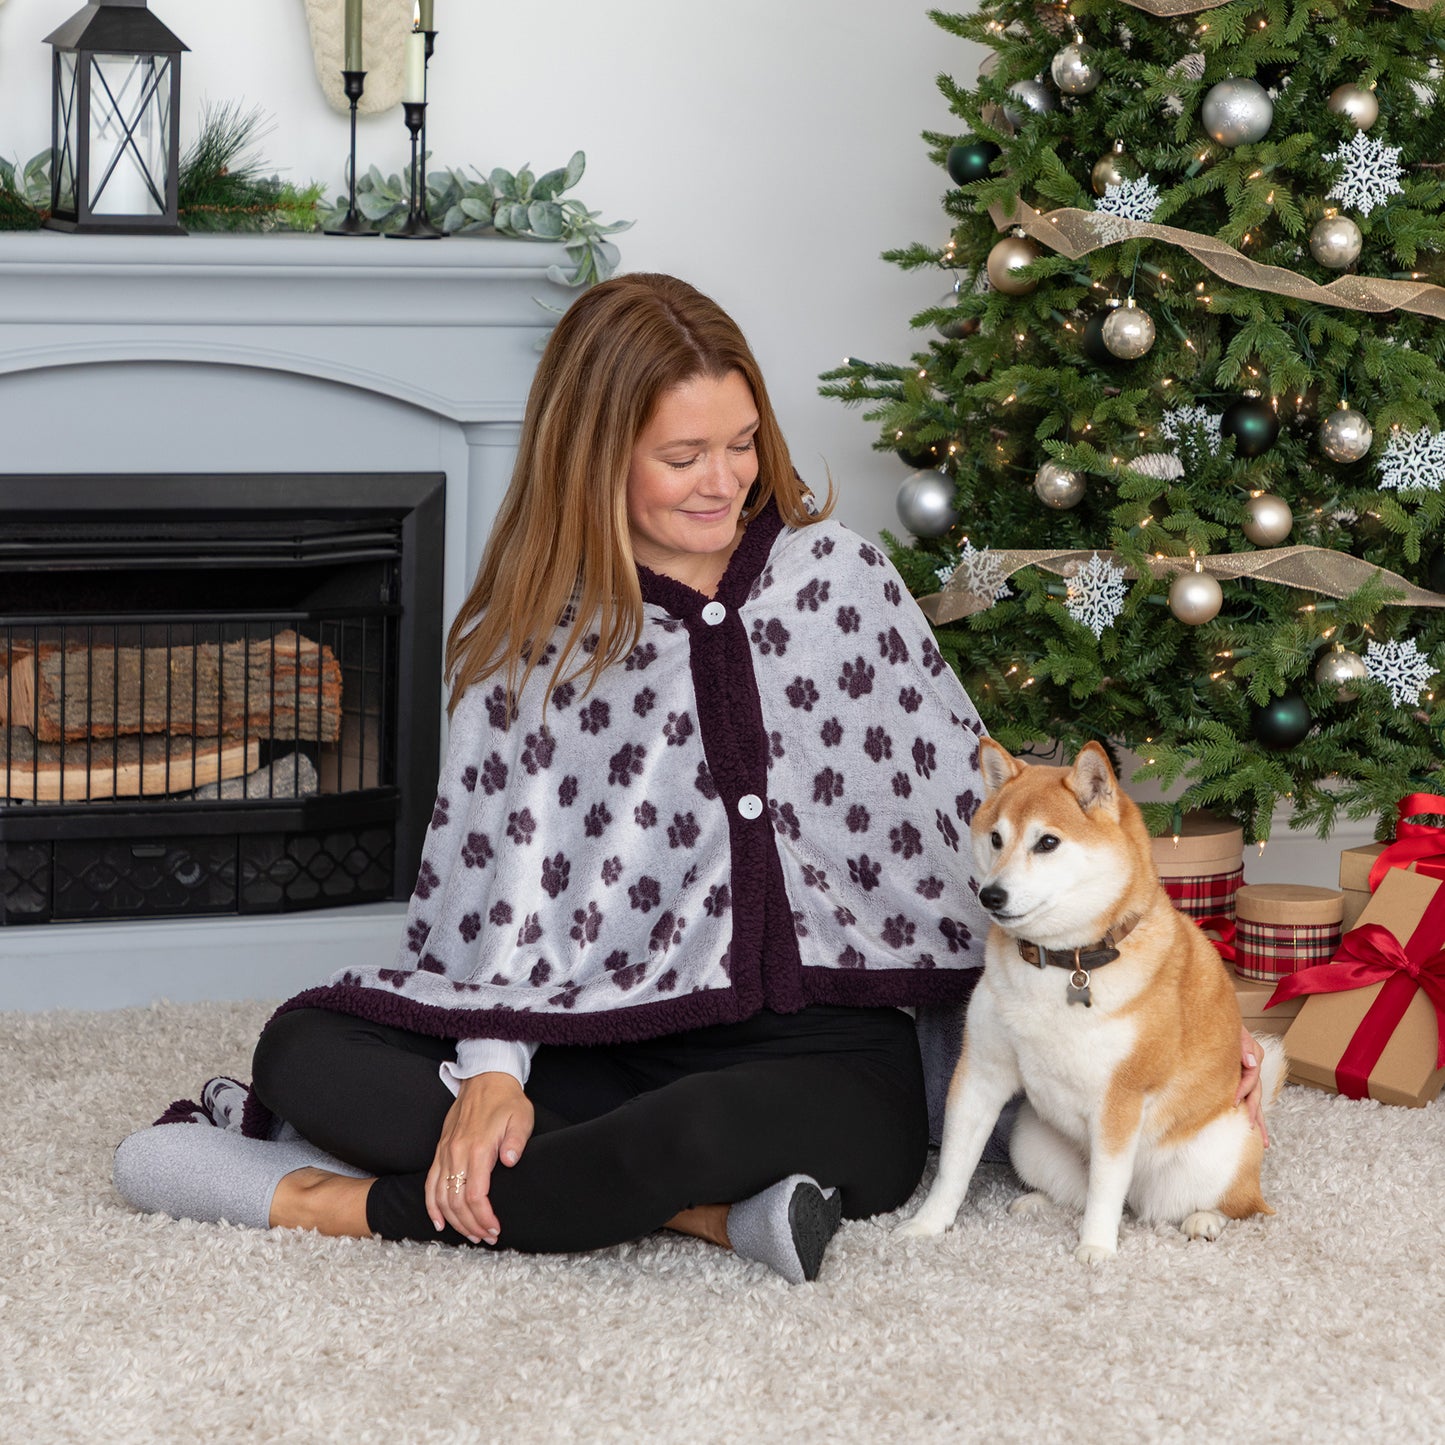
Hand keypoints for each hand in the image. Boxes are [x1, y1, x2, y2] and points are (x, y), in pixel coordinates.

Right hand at [425, 1072, 533, 1244]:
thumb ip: (516, 1140)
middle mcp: (456, 1152)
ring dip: (454, 1221)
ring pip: (440, 1196)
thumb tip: (510, 1160)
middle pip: (455, 1201)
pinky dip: (431, 1205)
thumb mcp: (521, 1116)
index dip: (483, 1217)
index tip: (496, 1229)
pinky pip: (429, 1183)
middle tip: (488, 1237)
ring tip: (471, 1235)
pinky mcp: (440, 1150)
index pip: (474, 1195)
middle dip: (471, 1225)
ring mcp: (445, 1152)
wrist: (485, 1079)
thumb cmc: (506, 1100)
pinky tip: (439, 1222)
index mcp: (477, 1147)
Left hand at [1234, 1025, 1268, 1148]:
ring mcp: (1249, 1074)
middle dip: (1254, 1113)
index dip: (1243, 1090)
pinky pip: (1249, 1098)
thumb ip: (1244, 1045)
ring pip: (1256, 1100)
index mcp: (1254, 1056)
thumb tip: (1250, 1063)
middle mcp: (1254, 1067)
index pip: (1251, 1077)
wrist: (1217, 1019)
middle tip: (1251, 1130)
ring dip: (1258, 1119)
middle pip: (1257, 1094)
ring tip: (1264, 1142)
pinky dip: (1251, 1113)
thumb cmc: (1223, 1023)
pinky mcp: (1241, 1078)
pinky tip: (1253, 1129)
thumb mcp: (1235, 1030)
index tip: (1233, 1102)